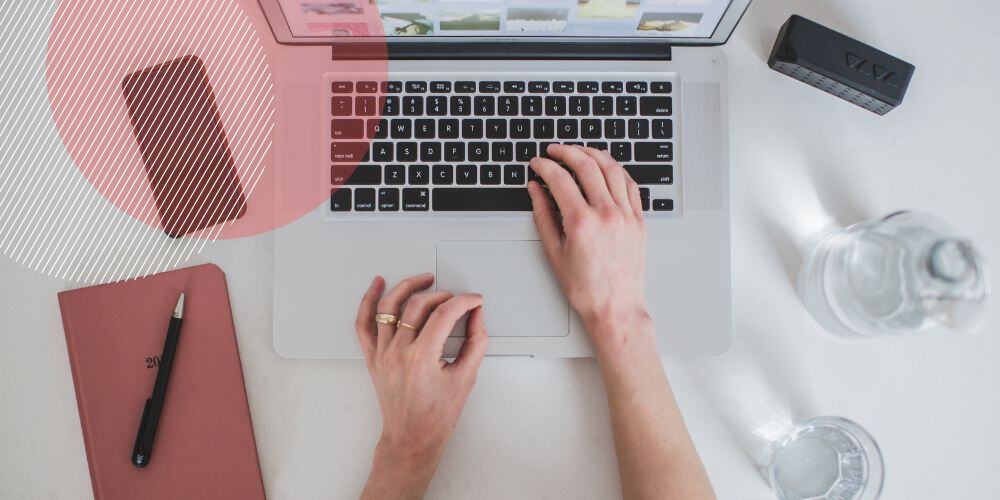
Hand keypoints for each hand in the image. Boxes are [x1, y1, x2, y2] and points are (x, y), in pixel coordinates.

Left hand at [355, 273, 487, 499]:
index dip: (464, 301)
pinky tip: (378, 285)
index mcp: (422, 358)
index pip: (445, 314)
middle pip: (419, 305)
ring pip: (389, 306)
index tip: (474, 300)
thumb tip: (476, 316)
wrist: (411, 437)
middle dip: (442, 295)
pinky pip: (364, 323)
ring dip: (408, 287)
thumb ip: (476, 342)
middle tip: (456, 299)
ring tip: (424, 279)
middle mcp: (398, 352)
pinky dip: (368, 300)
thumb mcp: (466, 378)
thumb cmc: (436, 415)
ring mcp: (382, 353)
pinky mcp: (373, 356)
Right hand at [527, 145, 649, 344]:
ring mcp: (626, 215)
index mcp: (582, 222)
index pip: (560, 179)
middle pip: (586, 165)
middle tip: (554, 150)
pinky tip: (606, 168)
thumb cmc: (585, 287)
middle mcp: (606, 214)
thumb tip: (535, 189)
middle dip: (566, 152)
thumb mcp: (554, 251)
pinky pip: (630, 184)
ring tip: (579, 151)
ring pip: (611, 168)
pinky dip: (616, 170)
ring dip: (593, 154)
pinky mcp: (639, 220)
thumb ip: (543, 214)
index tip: (537, 163)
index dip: (545, 166)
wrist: (615, 307)